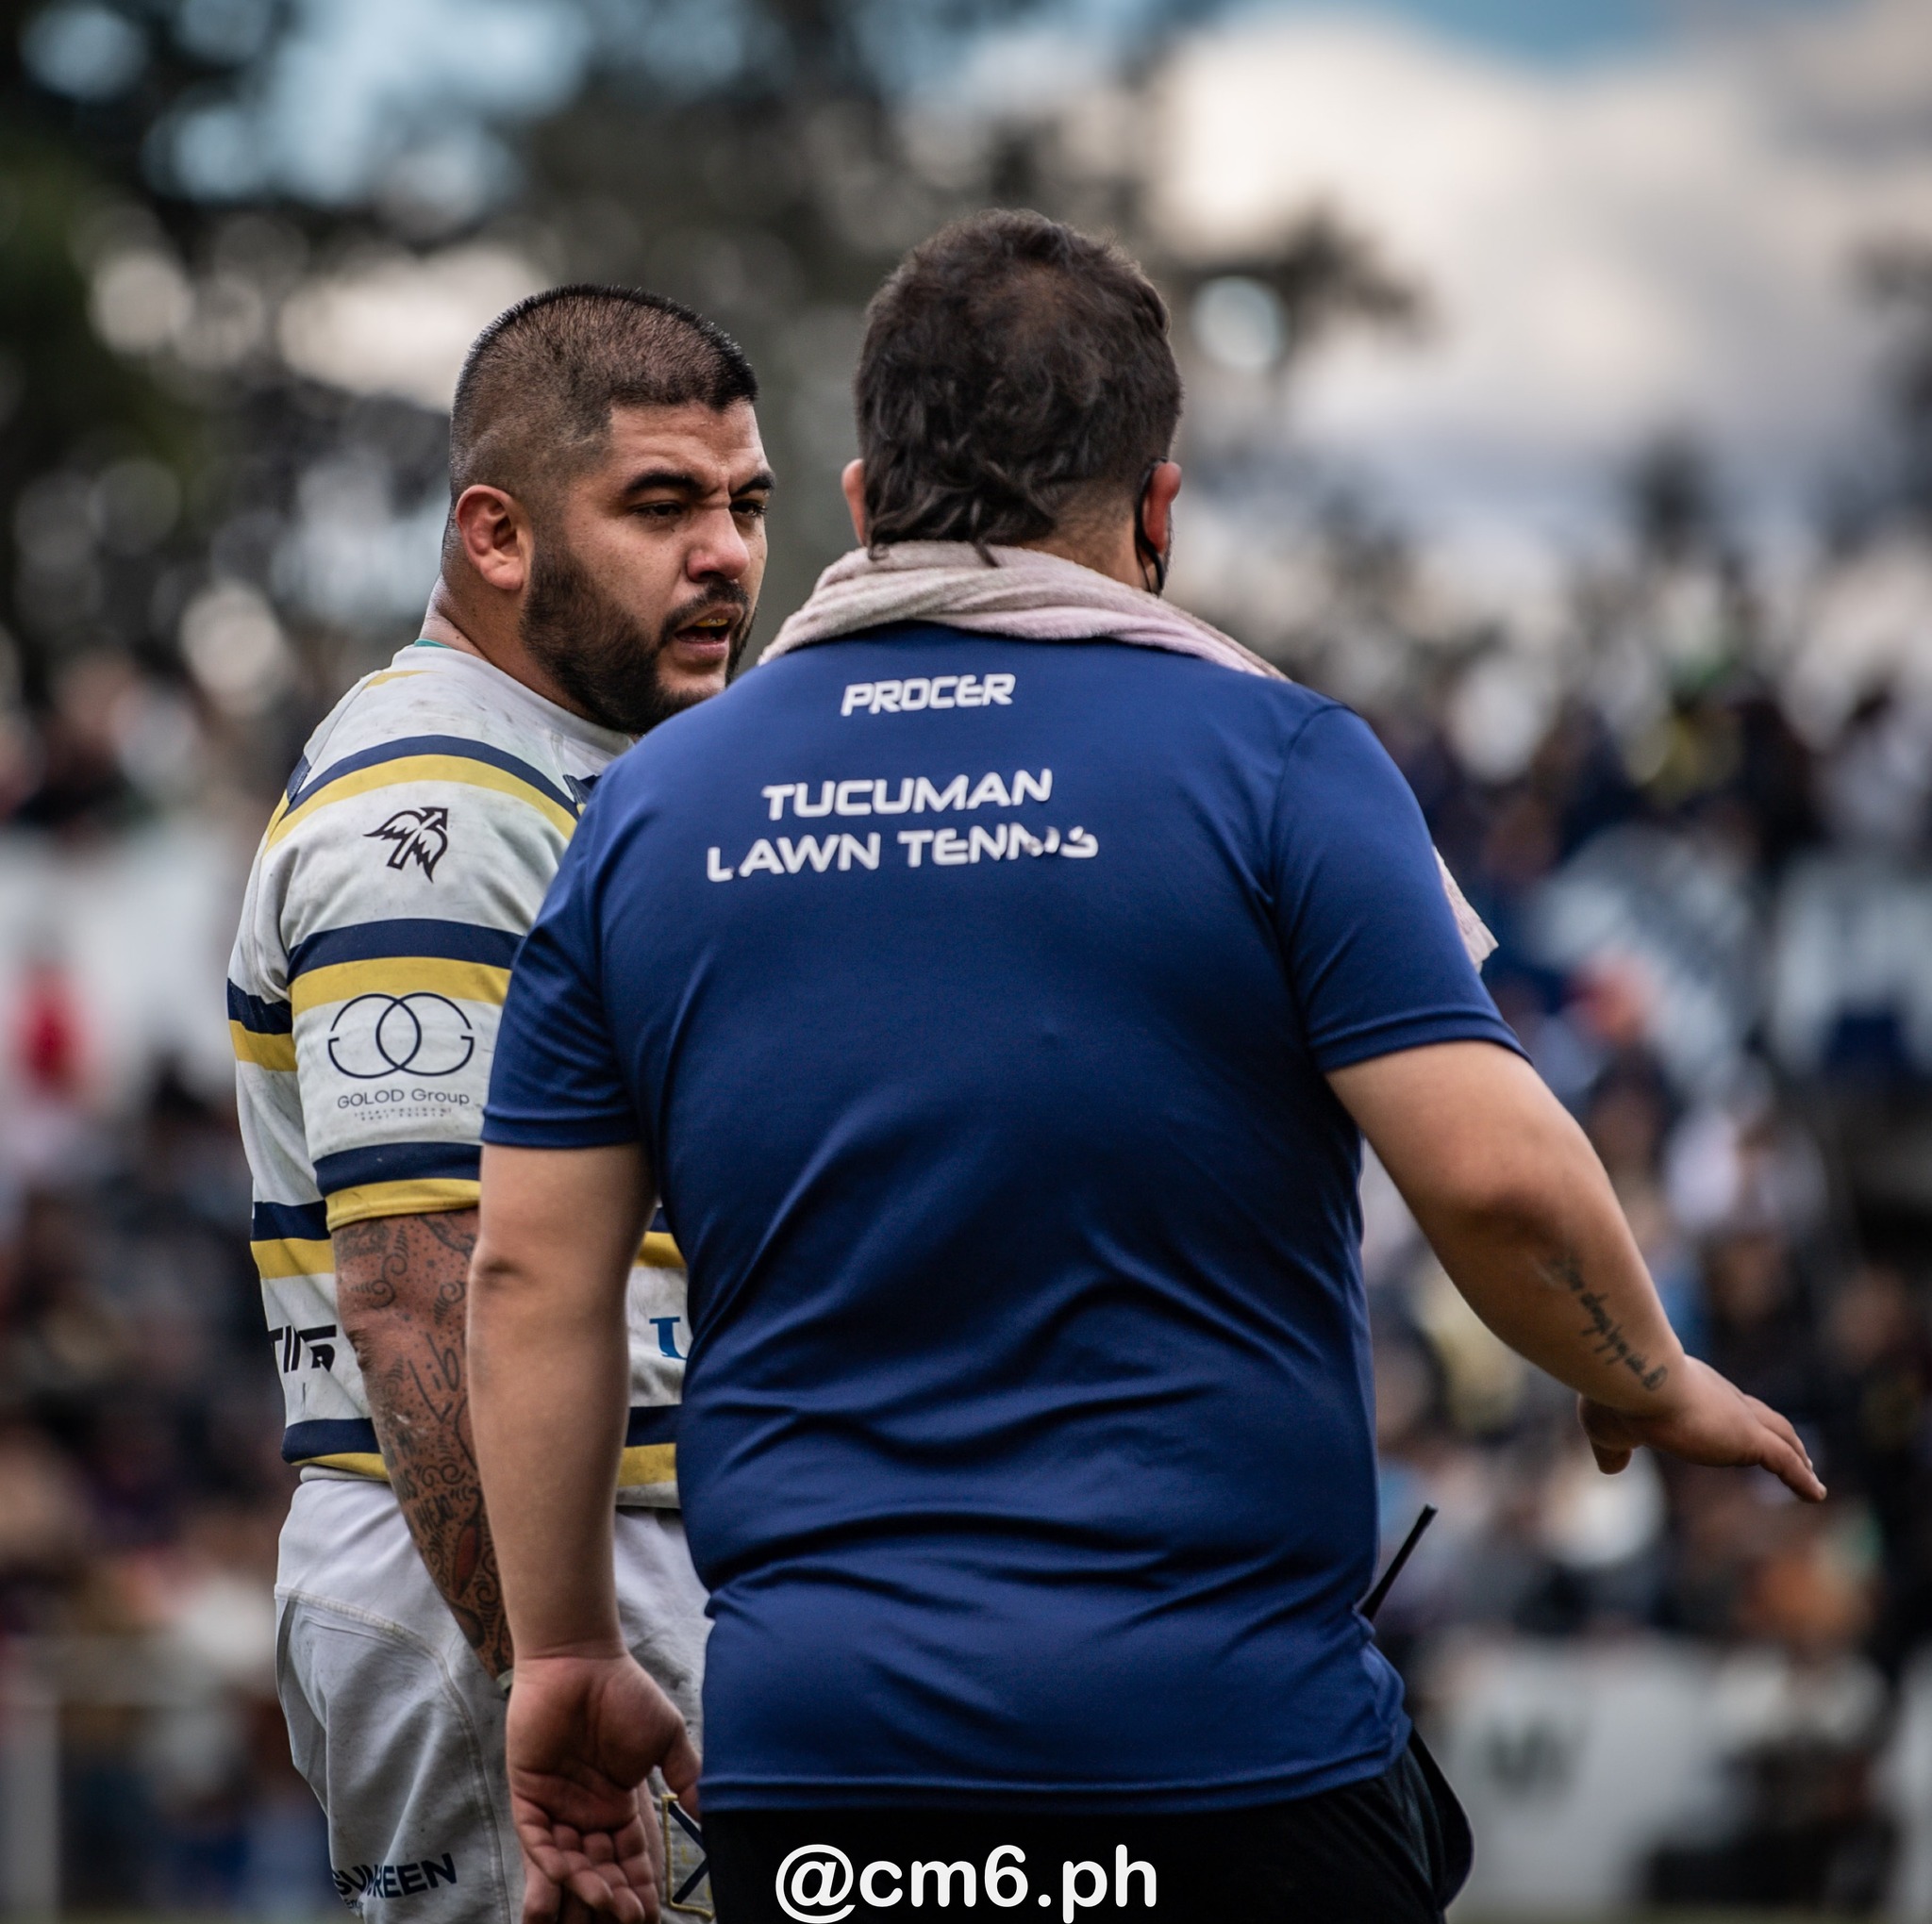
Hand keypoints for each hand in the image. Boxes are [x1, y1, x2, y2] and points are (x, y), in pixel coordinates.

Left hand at [506, 1652, 700, 1923]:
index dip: (640, 1886)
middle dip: (614, 1897)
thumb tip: (707, 1814)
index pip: (631, 1857)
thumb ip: (685, 1774)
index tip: (651, 1915)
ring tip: (604, 1905)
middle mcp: (588, 1814)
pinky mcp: (529, 1797)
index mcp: (620, 1804)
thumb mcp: (665, 1736)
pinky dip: (550, 1866)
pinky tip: (567, 1882)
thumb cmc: (624, 1691)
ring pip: (569, 1864)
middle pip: (600, 1869)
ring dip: (585, 1888)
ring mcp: (557, 1808)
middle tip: (628, 1918)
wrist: (580, 1659)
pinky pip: (537, 1841)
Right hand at [1579, 1355, 1825, 1501]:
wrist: (1634, 1378)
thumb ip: (1613, 1448)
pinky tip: (1816, 1494)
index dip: (1734, 1420)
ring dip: (1798, 1454)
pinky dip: (1803, 1479)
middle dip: (1778, 1434)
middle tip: (1794, 1452)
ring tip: (1810, 1474)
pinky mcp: (1749, 1438)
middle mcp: (1719, 1397)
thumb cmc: (1615, 1396)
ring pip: (1781, 1435)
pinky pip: (1786, 1462)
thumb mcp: (1607, 1426)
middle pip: (1760, 1415)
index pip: (1720, 1405)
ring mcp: (1737, 1416)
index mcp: (1688, 1389)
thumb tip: (1610, 1466)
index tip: (1740, 1433)